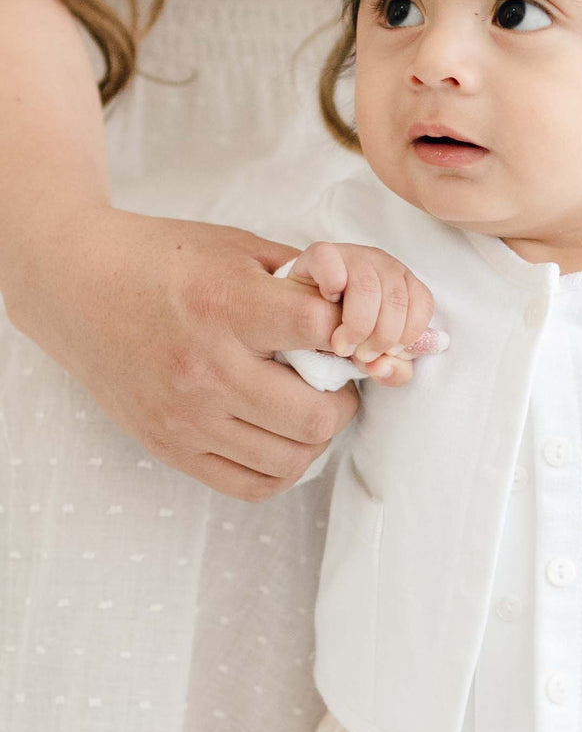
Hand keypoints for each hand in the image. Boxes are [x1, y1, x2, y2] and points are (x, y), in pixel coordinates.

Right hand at [5, 205, 361, 500]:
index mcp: (225, 305)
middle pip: (317, 415)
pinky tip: (280, 438)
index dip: (346, 331)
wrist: (75, 283)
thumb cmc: (163, 260)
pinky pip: (252, 484)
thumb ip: (302, 278)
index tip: (344, 334)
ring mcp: (186, 416)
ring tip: (308, 409)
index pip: (321, 329)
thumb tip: (357, 312)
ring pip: (291, 458)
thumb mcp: (237, 247)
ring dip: (316, 437)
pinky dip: (281, 467)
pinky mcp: (170, 447)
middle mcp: (205, 367)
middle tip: (336, 384)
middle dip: (343, 399)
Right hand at [286, 241, 436, 384]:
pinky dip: (331, 287)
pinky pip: (333, 267)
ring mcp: (354, 255)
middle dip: (381, 337)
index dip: (407, 335)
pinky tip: (327, 300)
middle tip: (360, 354)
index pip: (422, 303)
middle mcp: (384, 264)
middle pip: (396, 300)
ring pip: (367, 287)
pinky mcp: (322, 253)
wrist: (300, 314)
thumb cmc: (345, 333)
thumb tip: (383, 367)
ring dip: (356, 325)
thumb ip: (392, 371)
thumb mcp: (374, 358)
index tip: (386, 353)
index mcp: (404, 283)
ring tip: (341, 344)